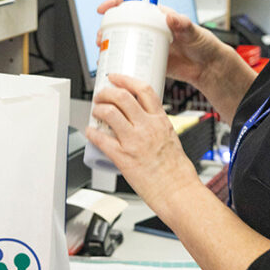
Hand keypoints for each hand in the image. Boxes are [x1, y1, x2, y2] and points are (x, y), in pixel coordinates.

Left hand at [86, 73, 202, 212]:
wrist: (178, 192)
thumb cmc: (177, 172)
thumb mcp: (171, 139)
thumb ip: (156, 128)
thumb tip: (142, 123)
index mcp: (160, 121)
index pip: (143, 90)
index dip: (126, 79)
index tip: (116, 78)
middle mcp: (147, 127)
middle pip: (121, 97)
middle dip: (106, 92)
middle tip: (101, 95)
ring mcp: (134, 141)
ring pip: (109, 113)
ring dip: (98, 109)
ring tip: (95, 111)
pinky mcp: (123, 158)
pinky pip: (101, 139)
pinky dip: (92, 132)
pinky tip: (90, 131)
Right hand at [96, 0, 227, 88]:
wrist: (209, 67)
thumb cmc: (204, 45)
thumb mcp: (193, 32)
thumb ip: (184, 24)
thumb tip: (171, 16)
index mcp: (159, 17)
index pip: (134, 6)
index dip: (116, 5)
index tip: (103, 9)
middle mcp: (151, 30)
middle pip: (123, 26)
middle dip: (107, 30)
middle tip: (101, 39)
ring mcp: (149, 46)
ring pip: (124, 43)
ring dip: (110, 47)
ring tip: (102, 54)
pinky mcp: (150, 61)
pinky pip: (132, 61)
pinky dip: (120, 64)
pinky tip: (112, 68)